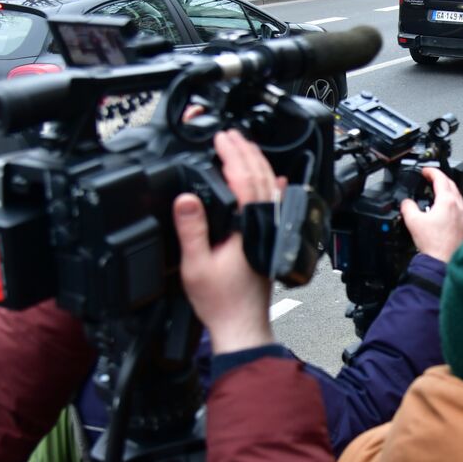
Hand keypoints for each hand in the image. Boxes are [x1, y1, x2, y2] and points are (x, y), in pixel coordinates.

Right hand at [174, 131, 283, 353]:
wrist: (241, 326)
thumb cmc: (221, 301)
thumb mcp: (195, 264)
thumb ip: (192, 228)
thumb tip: (186, 198)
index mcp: (247, 226)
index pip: (242, 179)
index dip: (231, 155)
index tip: (221, 139)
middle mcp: (264, 226)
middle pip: (260, 178)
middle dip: (246, 152)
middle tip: (231, 136)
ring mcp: (270, 233)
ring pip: (270, 190)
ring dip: (258, 165)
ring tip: (246, 149)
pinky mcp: (270, 241)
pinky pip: (275, 207)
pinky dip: (273, 189)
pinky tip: (276, 182)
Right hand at [401, 167, 462, 262]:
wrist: (442, 261)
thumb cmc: (433, 244)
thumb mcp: (413, 221)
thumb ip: (408, 207)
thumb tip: (406, 203)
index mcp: (447, 201)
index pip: (440, 178)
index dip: (431, 171)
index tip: (425, 171)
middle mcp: (458, 206)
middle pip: (451, 184)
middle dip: (440, 178)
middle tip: (430, 178)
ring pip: (457, 195)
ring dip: (447, 189)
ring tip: (437, 191)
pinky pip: (458, 207)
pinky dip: (450, 202)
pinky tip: (443, 209)